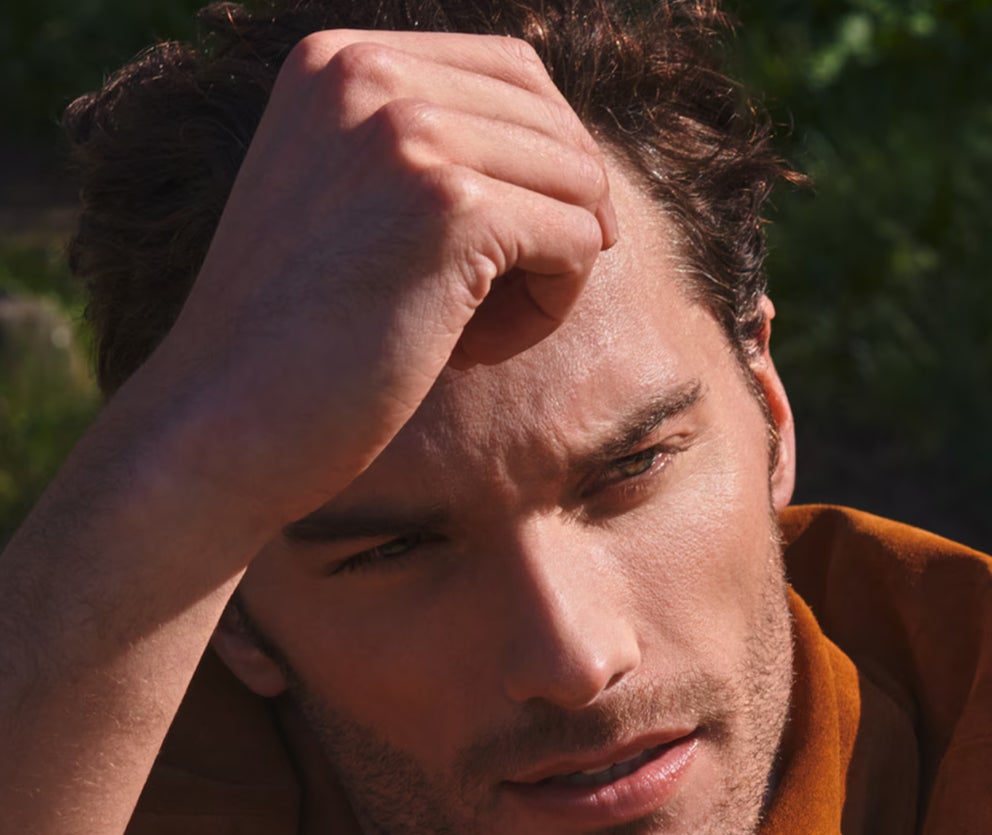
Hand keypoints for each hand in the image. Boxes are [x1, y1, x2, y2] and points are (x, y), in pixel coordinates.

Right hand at [144, 29, 617, 541]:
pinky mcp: (454, 210)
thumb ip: (422, 154)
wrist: (221, 428)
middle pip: (555, 125)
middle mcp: (370, 73)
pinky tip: (472, 349)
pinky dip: (548, 309)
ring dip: (551, 272)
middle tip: (485, 308)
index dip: (539, 168)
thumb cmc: (291, 346)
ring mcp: (412, 136)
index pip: (512, 71)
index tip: (497, 257)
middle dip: (552, 220)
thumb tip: (572, 156)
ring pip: (579, 184)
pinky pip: (578, 243)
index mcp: (338, 58)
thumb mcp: (342, 206)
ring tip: (471, 333)